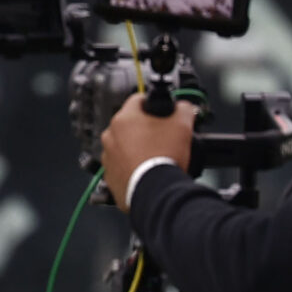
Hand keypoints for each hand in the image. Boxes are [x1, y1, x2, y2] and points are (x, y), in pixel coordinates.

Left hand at [100, 93, 195, 211]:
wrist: (157, 191)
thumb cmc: (165, 157)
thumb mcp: (182, 125)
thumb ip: (183, 110)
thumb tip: (183, 107)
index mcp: (124, 120)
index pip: (137, 100)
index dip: (151, 104)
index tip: (159, 112)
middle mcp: (110, 136)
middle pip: (129, 125)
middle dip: (144, 129)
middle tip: (160, 138)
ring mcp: (108, 157)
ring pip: (123, 146)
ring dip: (135, 148)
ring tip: (153, 156)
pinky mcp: (110, 176)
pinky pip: (120, 166)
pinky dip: (131, 167)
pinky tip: (145, 170)